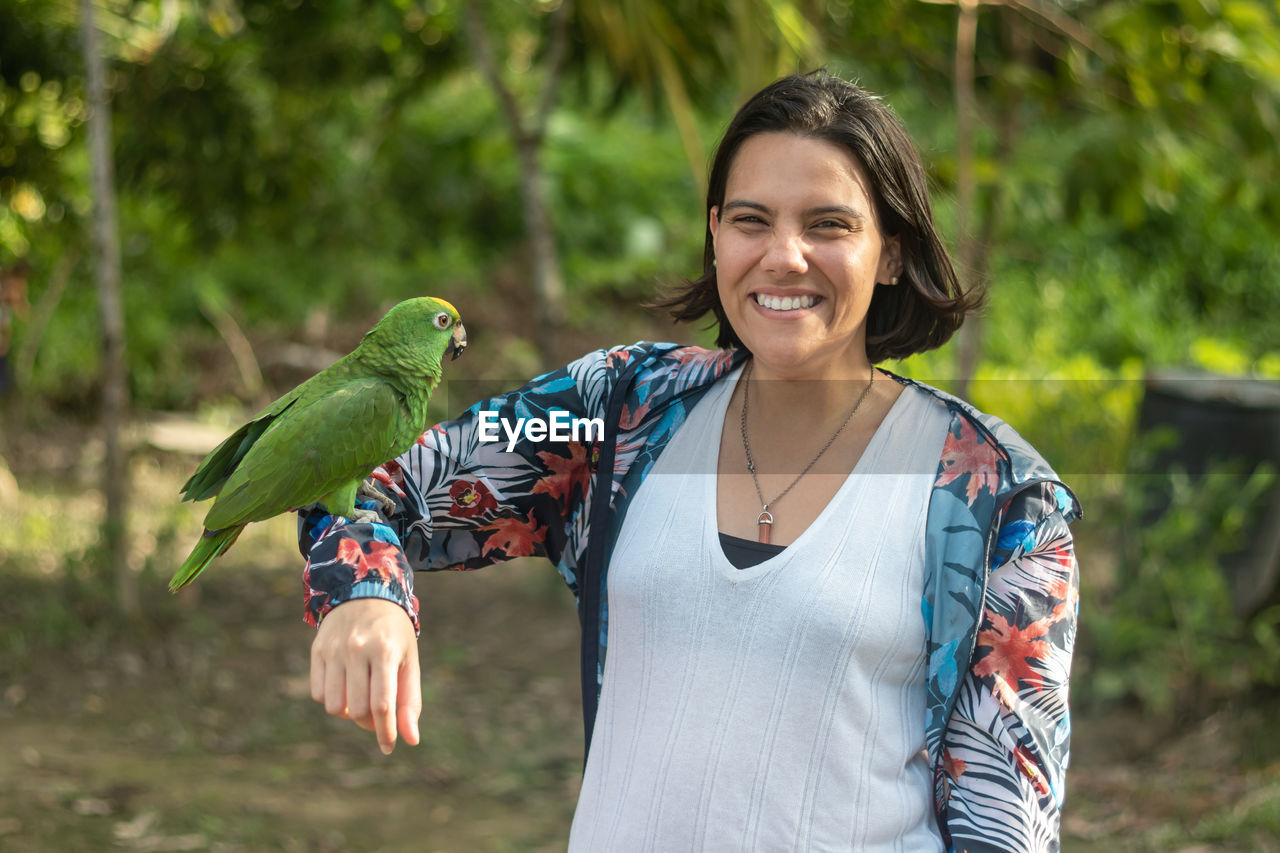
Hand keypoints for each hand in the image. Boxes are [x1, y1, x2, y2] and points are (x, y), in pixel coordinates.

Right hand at [310, 598, 420, 753]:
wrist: (366, 594)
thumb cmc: (394, 635)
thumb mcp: (409, 662)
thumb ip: (410, 701)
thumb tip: (411, 740)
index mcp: (386, 651)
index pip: (382, 704)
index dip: (385, 732)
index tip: (388, 747)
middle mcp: (357, 649)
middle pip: (357, 709)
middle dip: (369, 722)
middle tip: (378, 716)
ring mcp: (334, 649)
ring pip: (334, 706)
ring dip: (348, 713)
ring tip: (361, 700)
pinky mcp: (318, 650)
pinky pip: (318, 694)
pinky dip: (331, 700)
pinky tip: (345, 688)